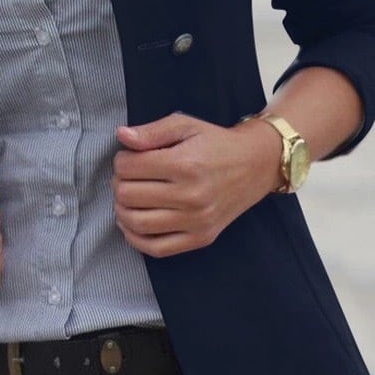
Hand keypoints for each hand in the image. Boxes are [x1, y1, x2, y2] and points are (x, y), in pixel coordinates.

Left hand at [112, 112, 282, 257]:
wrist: (255, 165)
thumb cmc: (216, 143)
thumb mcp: (185, 125)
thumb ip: (152, 131)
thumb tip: (121, 136)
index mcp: (185, 164)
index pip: (129, 168)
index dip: (120, 160)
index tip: (128, 158)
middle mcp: (191, 196)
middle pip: (128, 196)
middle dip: (118, 183)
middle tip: (126, 177)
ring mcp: (196, 221)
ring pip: (137, 223)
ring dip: (121, 210)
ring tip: (127, 198)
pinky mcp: (201, 238)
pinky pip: (156, 248)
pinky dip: (135, 238)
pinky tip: (132, 222)